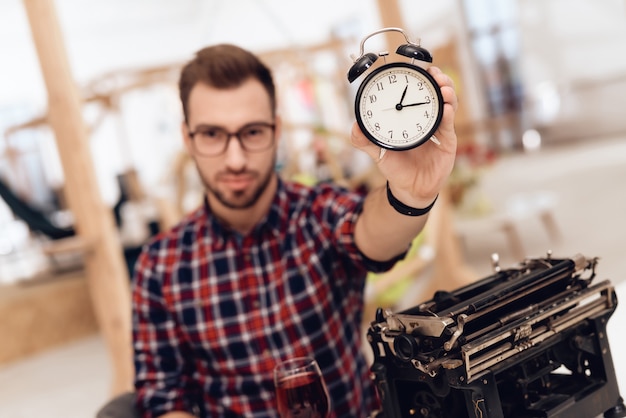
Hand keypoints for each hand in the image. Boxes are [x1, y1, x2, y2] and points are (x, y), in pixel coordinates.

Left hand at [350, 66, 457, 206]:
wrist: (409, 189)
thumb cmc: (396, 168)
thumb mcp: (378, 152)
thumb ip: (364, 140)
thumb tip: (353, 127)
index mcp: (411, 116)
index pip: (417, 92)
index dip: (420, 78)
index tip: (419, 67)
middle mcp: (427, 119)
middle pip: (437, 93)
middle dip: (438, 79)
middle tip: (434, 72)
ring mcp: (439, 129)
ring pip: (448, 105)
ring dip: (447, 92)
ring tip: (442, 86)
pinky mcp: (447, 142)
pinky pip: (449, 125)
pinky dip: (448, 114)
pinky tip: (446, 108)